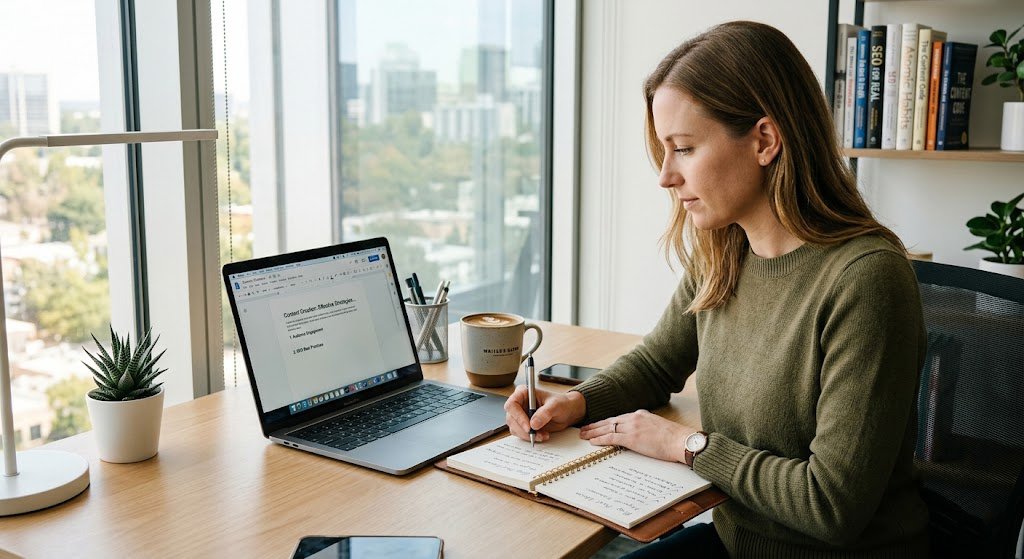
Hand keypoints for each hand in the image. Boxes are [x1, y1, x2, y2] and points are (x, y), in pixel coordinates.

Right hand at [504, 385, 586, 441]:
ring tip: (543, 435)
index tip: (528, 427)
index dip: (518, 416)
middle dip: (523, 429)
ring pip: (514, 428)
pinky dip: (530, 438)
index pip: (512, 404)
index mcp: (523, 393)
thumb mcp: (555, 405)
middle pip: (511, 418)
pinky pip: (520, 434)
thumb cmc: (561, 403)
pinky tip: (542, 435)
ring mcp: (520, 415)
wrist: (567, 412)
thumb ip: (545, 413)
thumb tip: (533, 424)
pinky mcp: (523, 425)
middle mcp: (519, 404)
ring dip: (527, 435)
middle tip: (535, 435)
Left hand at [579, 410, 697, 462]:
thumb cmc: (674, 438)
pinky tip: (592, 441)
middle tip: (584, 429)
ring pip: (607, 428)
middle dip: (595, 425)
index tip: (597, 425)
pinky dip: (600, 439)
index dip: (605, 422)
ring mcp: (632, 427)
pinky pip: (611, 437)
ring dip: (593, 432)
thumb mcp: (657, 427)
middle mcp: (634, 418)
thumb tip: (640, 434)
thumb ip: (646, 427)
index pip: (618, 418)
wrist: (681, 441)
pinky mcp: (632, 438)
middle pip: (609, 421)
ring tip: (583, 435)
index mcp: (640, 415)